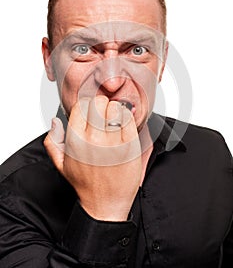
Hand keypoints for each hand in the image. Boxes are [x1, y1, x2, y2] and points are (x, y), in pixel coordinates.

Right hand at [44, 96, 141, 220]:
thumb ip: (53, 141)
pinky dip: (127, 117)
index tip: (90, 112)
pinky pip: (129, 119)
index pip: (81, 105)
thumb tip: (55, 121)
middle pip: (99, 102)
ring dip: (115, 110)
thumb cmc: (86, 184)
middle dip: (101, 106)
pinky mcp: (130, 146)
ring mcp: (113, 143)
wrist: (105, 204)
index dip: (86, 106)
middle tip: (102, 115)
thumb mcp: (61, 164)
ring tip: (114, 120)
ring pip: (115, 108)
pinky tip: (123, 126)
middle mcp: (94, 140)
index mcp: (75, 141)